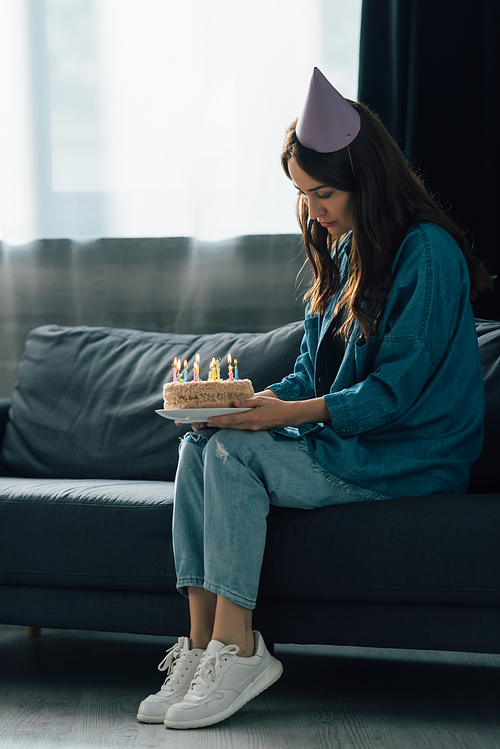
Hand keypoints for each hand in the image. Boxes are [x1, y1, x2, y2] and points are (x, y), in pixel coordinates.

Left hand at [204, 395, 323, 430]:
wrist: (289, 416)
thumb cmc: (276, 406)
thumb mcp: (262, 400)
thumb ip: (248, 402)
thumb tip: (235, 403)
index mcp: (252, 418)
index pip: (232, 420)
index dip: (219, 421)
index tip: (209, 420)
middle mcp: (251, 426)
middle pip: (230, 426)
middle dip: (217, 425)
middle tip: (204, 423)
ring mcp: (253, 429)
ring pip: (234, 429)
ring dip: (222, 427)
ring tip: (211, 424)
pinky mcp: (255, 430)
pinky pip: (240, 429)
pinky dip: (231, 427)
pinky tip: (225, 424)